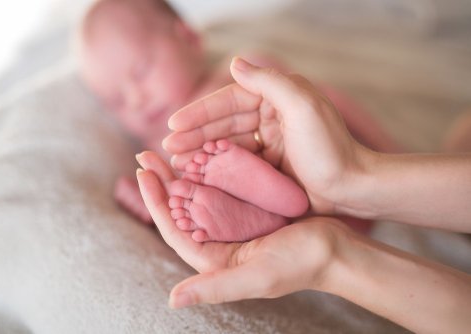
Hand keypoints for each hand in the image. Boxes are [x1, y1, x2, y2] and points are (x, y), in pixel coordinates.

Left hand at [136, 151, 347, 306]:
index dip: (155, 202)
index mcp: (213, 260)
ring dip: (182, 174)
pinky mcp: (248, 213)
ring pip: (199, 197)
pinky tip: (203, 155)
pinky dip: (210, 173)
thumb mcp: (257, 277)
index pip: (173, 229)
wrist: (335, 252)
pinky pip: (222, 190)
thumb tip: (172, 300)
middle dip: (162, 182)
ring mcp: (233, 226)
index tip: (143, 173)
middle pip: (181, 210)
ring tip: (167, 151)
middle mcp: (218, 243)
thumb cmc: (299, 266)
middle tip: (146, 154)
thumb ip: (215, 288)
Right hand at [163, 57, 370, 215]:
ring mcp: (269, 142)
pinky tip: (197, 173)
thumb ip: (270, 82)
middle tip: (168, 147)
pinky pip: (236, 163)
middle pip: (223, 123)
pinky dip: (215, 167)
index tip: (173, 124)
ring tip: (176, 162)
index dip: (200, 112)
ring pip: (226, 143)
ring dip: (200, 151)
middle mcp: (270, 116)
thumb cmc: (330, 148)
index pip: (230, 100)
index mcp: (277, 97)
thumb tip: (235, 63)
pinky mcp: (268, 166)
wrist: (351, 188)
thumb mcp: (303, 106)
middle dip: (194, 134)